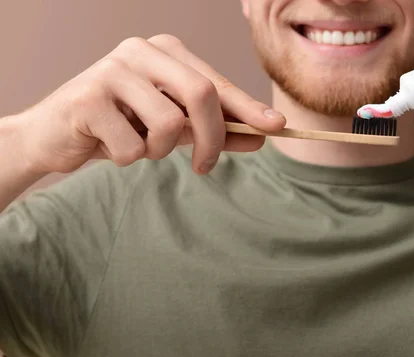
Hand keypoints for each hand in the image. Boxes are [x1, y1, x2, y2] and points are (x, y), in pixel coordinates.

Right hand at [15, 34, 285, 174]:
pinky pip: (132, 146)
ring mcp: (112, 71)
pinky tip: (108, 145)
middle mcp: (140, 51)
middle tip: (206, 167)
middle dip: (212, 138)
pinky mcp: (88, 98)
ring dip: (158, 151)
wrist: (56, 135)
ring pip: (168, 125)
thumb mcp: (175, 128)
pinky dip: (127, 158)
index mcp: (164, 52)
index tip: (276, 128)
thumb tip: (262, 137)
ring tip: (138, 145)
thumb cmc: (122, 126)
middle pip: (200, 94)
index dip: (247, 108)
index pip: (215, 82)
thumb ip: (215, 129)